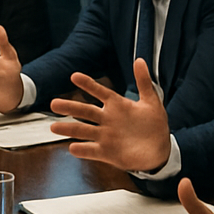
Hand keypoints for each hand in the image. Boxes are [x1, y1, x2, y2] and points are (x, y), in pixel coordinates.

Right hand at [50, 57, 171, 171]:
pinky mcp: (107, 153)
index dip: (88, 84)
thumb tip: (139, 60)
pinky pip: (93, 151)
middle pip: (85, 111)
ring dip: (69, 129)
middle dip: (70, 107)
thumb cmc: (154, 125)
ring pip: (84, 131)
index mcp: (117, 105)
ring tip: (53, 127)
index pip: (100, 92)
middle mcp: (107, 120)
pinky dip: (83, 150)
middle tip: (54, 104)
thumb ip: (144, 82)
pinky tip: (73, 148)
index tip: (74, 76)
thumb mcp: (151, 102)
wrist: (160, 150)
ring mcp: (106, 136)